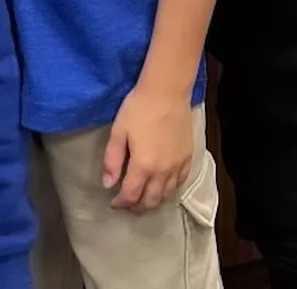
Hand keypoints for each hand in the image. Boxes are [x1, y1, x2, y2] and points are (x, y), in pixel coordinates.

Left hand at [102, 78, 194, 211]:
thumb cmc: (139, 108)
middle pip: (150, 200)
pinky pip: (181, 182)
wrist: (167, 91)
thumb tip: (108, 184)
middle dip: (137, 206)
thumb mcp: (119, 131)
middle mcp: (162, 171)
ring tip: (144, 198)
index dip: (120, 203)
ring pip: (166, 195)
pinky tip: (164, 186)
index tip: (114, 202)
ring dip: (153, 201)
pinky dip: (170, 190)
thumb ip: (112, 160)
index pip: (131, 195)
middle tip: (128, 204)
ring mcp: (177, 165)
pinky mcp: (188, 157)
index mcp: (143, 165)